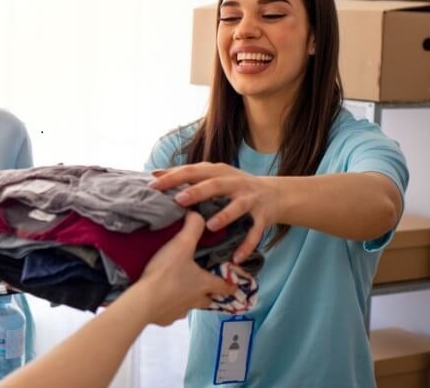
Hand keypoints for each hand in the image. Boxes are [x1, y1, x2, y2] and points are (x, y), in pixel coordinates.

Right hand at [129, 212, 236, 325]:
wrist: (143, 302)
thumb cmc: (166, 273)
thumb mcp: (181, 245)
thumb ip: (192, 227)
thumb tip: (198, 214)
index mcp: (204, 284)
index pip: (225, 286)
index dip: (230, 284)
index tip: (233, 283)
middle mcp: (196, 300)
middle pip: (208, 300)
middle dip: (207, 293)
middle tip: (200, 283)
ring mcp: (180, 312)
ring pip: (189, 306)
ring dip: (186, 298)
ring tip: (176, 288)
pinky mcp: (165, 319)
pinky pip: (170, 312)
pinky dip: (168, 306)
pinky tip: (159, 297)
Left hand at [150, 163, 282, 262]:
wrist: (275, 194)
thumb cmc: (235, 186)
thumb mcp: (213, 176)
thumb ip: (187, 176)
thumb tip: (155, 174)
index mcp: (219, 172)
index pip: (193, 171)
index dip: (174, 177)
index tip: (153, 186)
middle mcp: (235, 183)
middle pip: (215, 185)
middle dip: (197, 192)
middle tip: (179, 200)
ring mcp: (250, 199)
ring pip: (237, 207)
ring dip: (224, 216)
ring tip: (210, 226)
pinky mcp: (262, 217)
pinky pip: (254, 233)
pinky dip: (246, 245)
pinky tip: (236, 258)